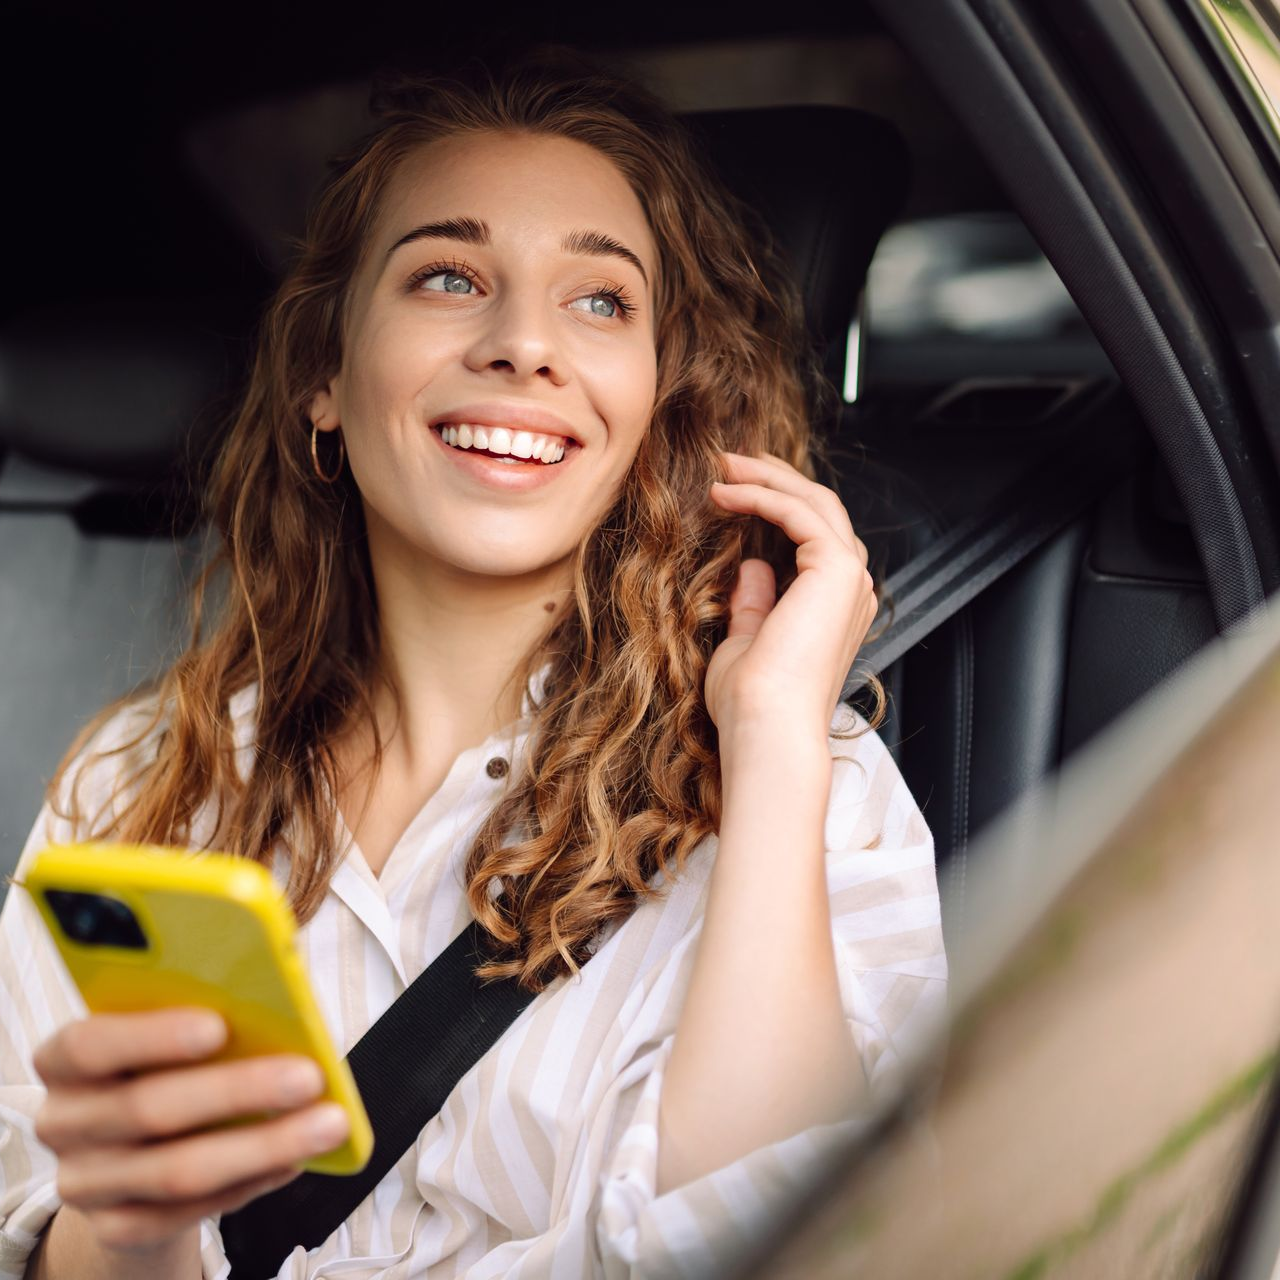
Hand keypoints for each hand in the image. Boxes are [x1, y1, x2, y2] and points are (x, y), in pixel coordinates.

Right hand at [31, 1008, 348, 1253]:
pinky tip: (295, 1159)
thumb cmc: (167, 1061)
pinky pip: (188, 1213)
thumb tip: (287, 962)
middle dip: (238, 1090)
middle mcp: (64, 1121)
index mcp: (66, 1057)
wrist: (135, 1143)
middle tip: (309, 1076)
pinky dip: (250, 1183)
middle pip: (148, 1109)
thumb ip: (212, 992)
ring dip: (263, 1145)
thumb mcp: (170, 1020)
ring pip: (178, 1170)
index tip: (218, 1025)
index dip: (152, 1036)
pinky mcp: (117, 1226)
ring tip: (327, 1124)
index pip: (89, 1045)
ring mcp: (86, 1181)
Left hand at [704, 451, 876, 742]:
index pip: (814, 536)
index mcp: (835, 608)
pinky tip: (726, 492)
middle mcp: (850, 590)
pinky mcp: (835, 568)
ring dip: (767, 477)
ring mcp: (849, 578)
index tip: (732, 488)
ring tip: (723, 465)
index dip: (776, 504)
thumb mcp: (746, 642)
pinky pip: (799, 511)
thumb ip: (755, 604)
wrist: (766, 726)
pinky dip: (762, 495)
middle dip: (774, 478)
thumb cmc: (753, 703)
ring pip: (814, 501)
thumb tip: (753, 568)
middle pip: (820, 509)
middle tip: (730, 461)